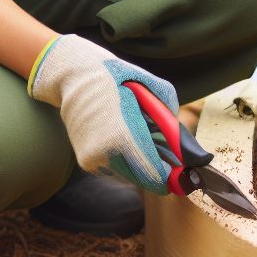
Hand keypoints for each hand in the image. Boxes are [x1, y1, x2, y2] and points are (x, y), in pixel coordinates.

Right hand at [27, 33, 178, 193]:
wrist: (75, 75)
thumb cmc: (114, 76)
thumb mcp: (147, 83)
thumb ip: (168, 108)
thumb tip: (180, 134)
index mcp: (123, 136)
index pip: (153, 175)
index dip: (171, 177)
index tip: (181, 172)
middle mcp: (106, 153)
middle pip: (143, 180)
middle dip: (157, 171)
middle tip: (167, 158)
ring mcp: (93, 159)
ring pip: (128, 175)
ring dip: (139, 165)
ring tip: (142, 141)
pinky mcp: (85, 161)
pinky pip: (114, 169)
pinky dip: (123, 160)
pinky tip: (123, 140)